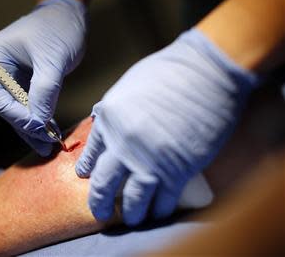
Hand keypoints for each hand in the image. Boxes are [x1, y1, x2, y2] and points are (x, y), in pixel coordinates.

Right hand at [0, 0, 86, 155]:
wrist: (69, 15)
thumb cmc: (58, 29)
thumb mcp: (52, 60)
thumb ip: (44, 91)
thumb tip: (39, 123)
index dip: (14, 114)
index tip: (35, 127)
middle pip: (6, 106)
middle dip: (25, 125)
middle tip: (44, 144)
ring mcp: (13, 76)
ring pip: (19, 109)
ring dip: (33, 126)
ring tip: (48, 145)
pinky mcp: (27, 82)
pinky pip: (31, 104)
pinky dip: (40, 117)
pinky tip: (51, 131)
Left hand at [75, 29, 256, 225]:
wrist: (205, 72)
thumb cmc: (169, 71)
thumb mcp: (129, 86)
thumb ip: (116, 110)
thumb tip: (111, 125)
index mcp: (109, 119)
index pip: (91, 153)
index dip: (87, 167)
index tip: (85, 176)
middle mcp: (123, 143)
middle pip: (104, 182)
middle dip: (99, 201)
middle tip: (98, 211)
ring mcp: (149, 159)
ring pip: (132, 198)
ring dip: (130, 213)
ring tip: (130, 219)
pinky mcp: (178, 169)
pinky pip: (164, 199)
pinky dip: (161, 208)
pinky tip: (159, 211)